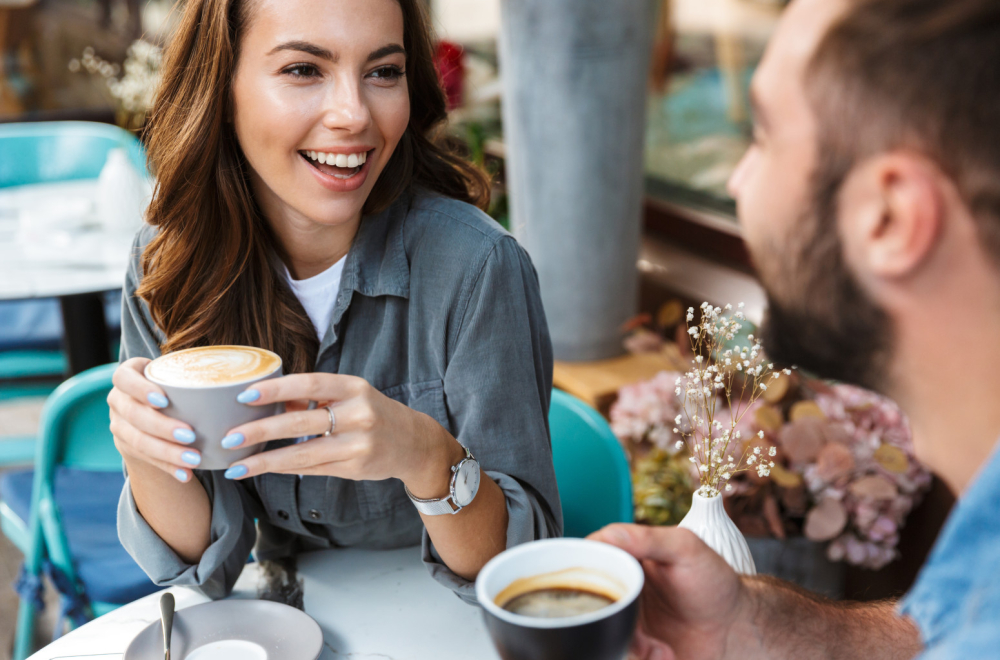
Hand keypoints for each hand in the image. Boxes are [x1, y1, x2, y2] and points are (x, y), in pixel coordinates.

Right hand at [108, 358, 202, 481]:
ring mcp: (119, 425)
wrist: (149, 405)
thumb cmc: (171, 382)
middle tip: (190, 435)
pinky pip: (147, 460)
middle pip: (134, 415)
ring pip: (138, 441)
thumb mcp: (174, 372)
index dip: (140, 389)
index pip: (123, 379)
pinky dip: (169, 467)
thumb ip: (192, 373)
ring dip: (168, 453)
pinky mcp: (127, 446)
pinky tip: (186, 475)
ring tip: (194, 460)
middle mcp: (118, 401)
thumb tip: (240, 382)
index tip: (164, 400)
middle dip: (162, 427)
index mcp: (126, 377)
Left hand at [222, 373, 463, 494]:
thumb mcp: (350, 395)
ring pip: (303, 453)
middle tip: (230, 436)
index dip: (276, 389)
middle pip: (301, 421)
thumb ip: (314, 397)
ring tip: (236, 465)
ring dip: (265, 461)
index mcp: (354, 387)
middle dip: (261, 430)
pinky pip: (312, 469)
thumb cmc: (374, 413)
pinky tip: (262, 468)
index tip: (245, 396)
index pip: (310, 383)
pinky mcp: (355, 468)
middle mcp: (358, 414)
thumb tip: (270, 400)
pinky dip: (284, 468)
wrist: (414, 443)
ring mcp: (358, 444)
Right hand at [589, 524, 750, 659]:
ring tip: (656, 648)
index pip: (588, 555)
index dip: (583, 568)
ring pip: (598, 629)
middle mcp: (619, 585)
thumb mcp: (686, 549)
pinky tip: (662, 654)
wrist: (736, 629)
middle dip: (606, 616)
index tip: (595, 585)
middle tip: (632, 623)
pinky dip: (639, 656)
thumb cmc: (715, 583)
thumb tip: (607, 534)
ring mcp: (624, 616)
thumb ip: (648, 538)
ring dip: (627, 642)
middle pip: (586, 596)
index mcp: (625, 555)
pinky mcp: (633, 644)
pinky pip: (617, 650)